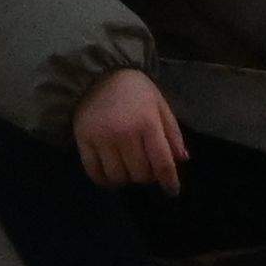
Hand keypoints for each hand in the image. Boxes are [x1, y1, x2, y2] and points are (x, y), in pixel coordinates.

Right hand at [73, 66, 189, 192]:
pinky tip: (111, 174)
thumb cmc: (135, 90)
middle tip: (147, 168)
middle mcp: (125, 134)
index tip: (172, 191)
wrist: (98, 74)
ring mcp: (102, 139)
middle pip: (140, 174)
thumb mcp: (159, 105)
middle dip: (147, 177)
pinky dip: (104, 180)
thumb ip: (171, 132)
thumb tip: (182, 159)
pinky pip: (94, 173)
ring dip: (126, 179)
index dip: (170, 181)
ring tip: (128, 168)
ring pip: (118, 177)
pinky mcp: (83, 141)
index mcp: (148, 123)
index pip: (162, 162)